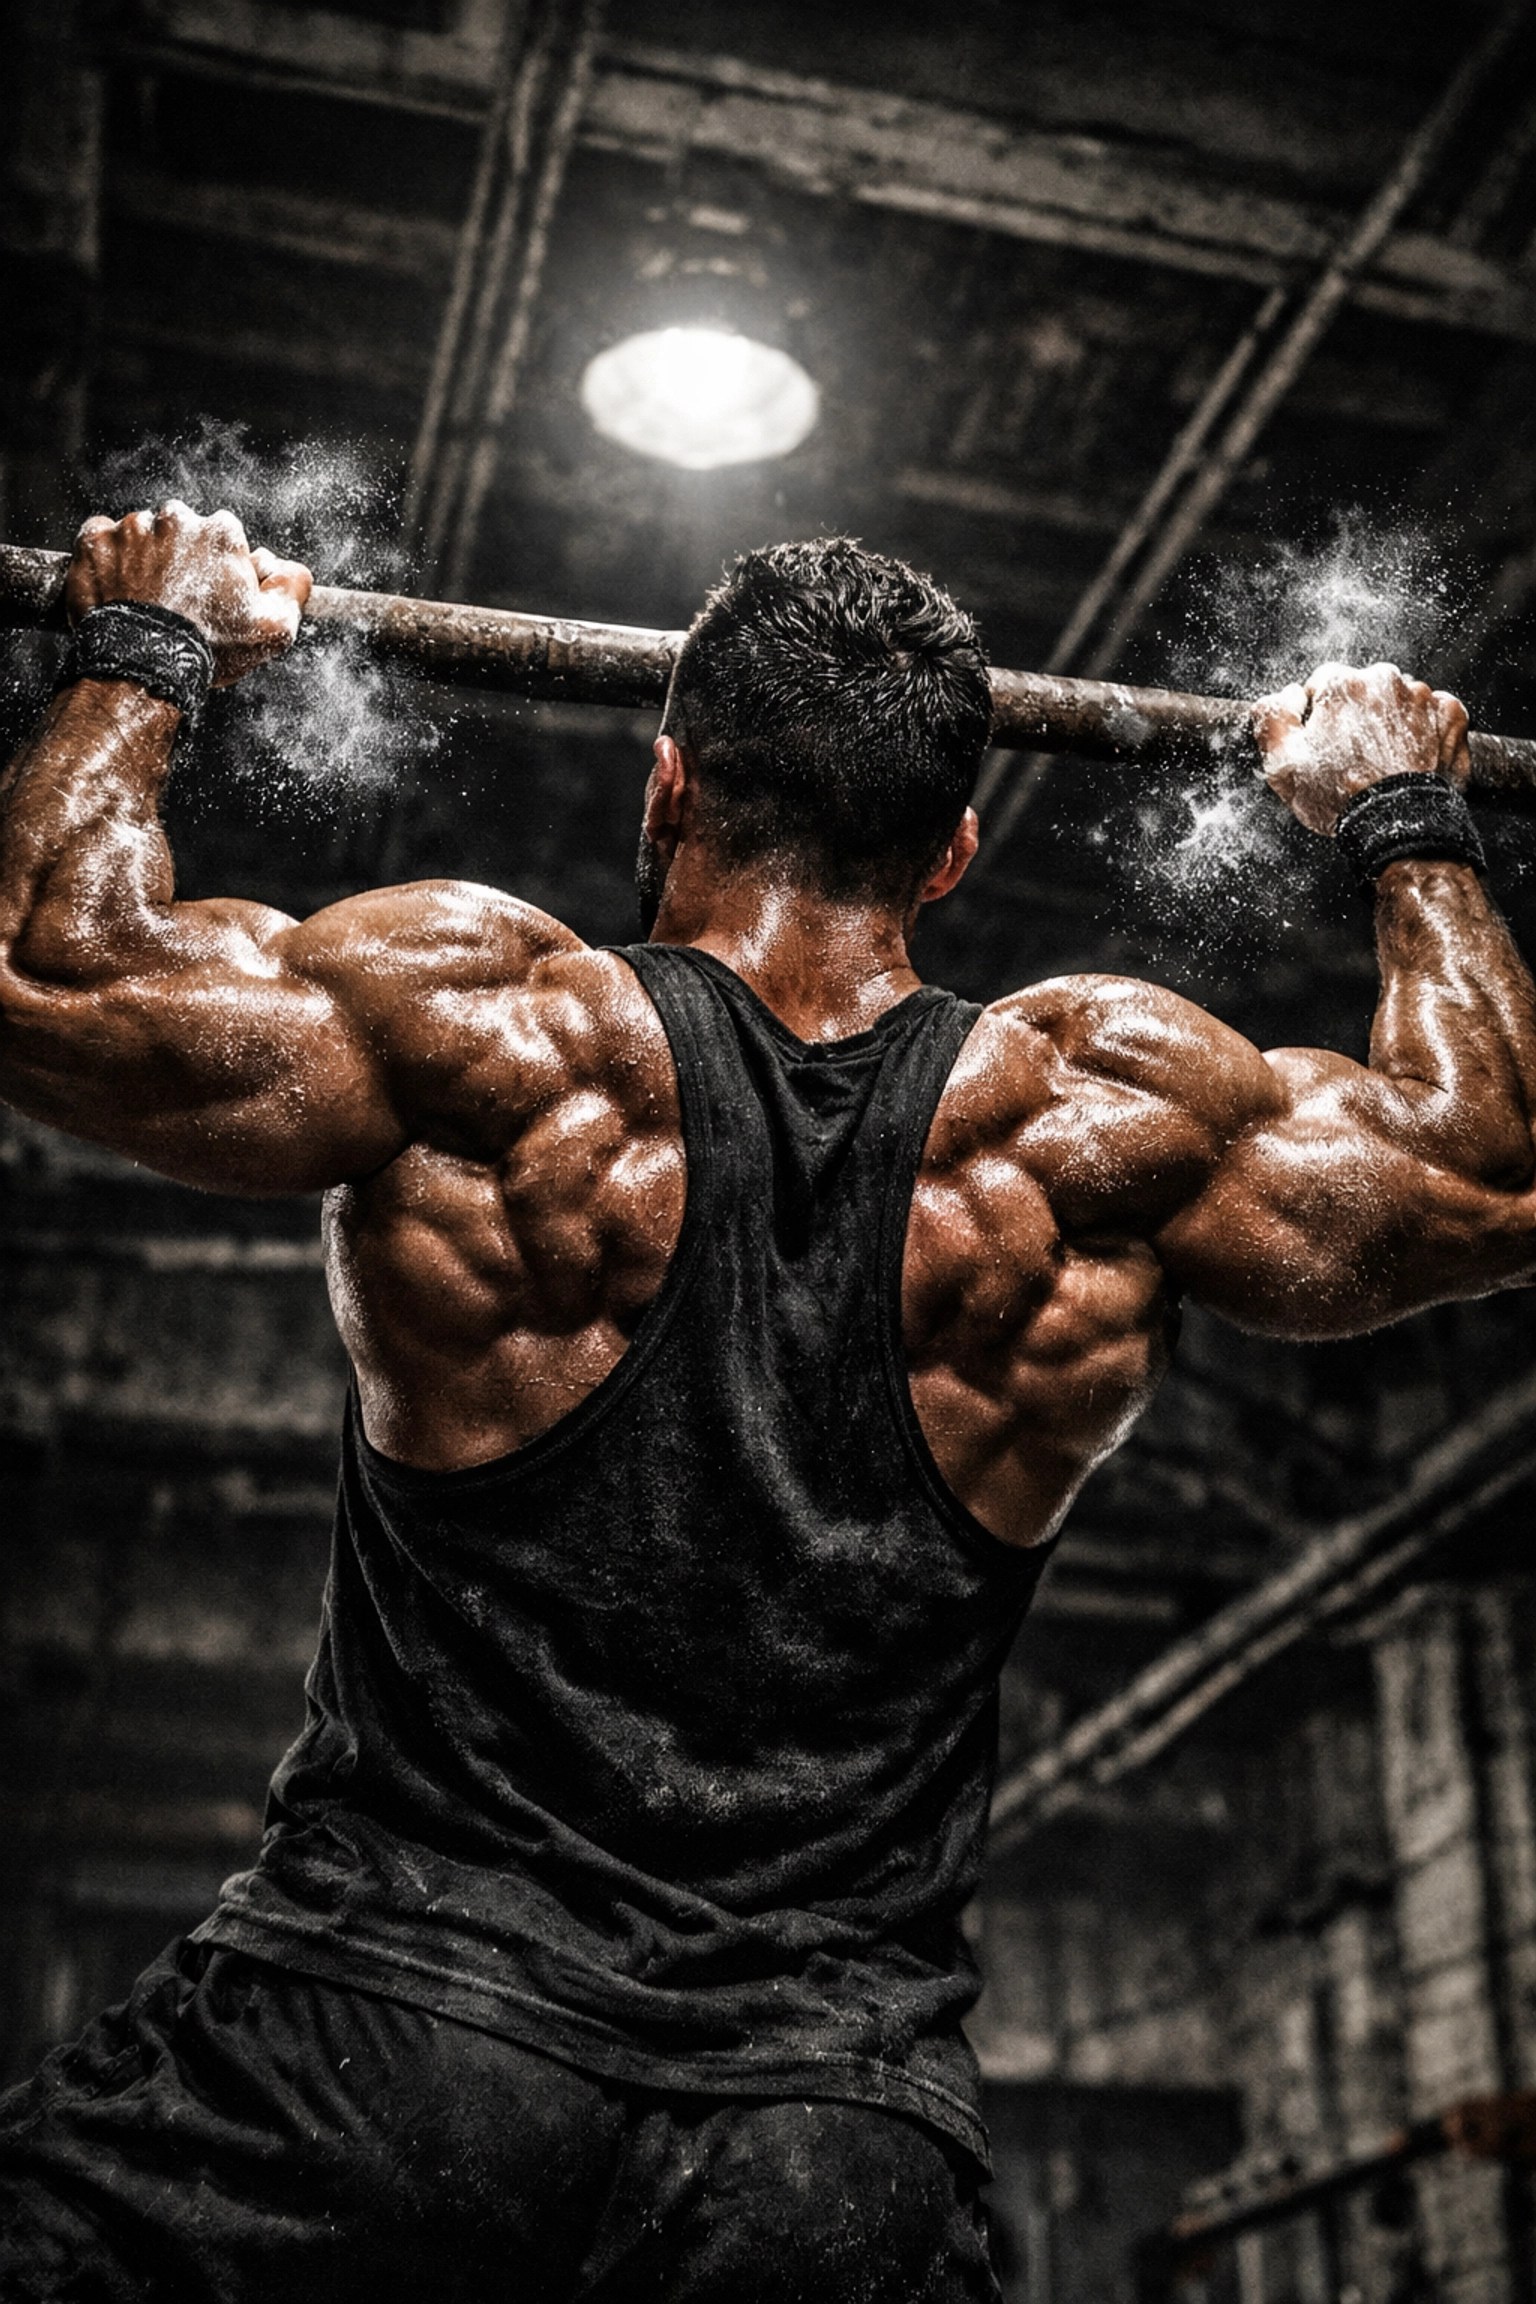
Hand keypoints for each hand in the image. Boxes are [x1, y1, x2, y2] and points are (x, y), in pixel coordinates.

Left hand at [65, 501, 312, 686]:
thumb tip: (290, 568)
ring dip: (145, 560)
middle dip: (182, 559)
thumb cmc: (209, 647)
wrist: (143, 665)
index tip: (214, 597)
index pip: (227, 539)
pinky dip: (107, 559)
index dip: (223, 570)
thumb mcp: (274, 629)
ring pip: (142, 536)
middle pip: (183, 532)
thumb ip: (293, 588)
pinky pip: (100, 539)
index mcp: (220, 532)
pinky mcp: (93, 541)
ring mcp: (131, 528)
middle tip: (179, 601)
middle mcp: (176, 518)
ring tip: (147, 601)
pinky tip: (117, 589)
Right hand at [1253, 660, 1469, 835]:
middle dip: (1355, 716)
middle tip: (1352, 758)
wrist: (1399, 824)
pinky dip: (1423, 732)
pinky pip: (1432, 715)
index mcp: (1344, 683)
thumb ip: (1271, 717)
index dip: (1318, 716)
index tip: (1323, 744)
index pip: (1323, 684)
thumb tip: (1285, 695)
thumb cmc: (1340, 797)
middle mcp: (1387, 680)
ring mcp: (1423, 698)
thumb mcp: (1281, 763)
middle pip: (1363, 690)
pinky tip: (1409, 758)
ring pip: (1397, 702)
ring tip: (1382, 763)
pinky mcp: (1451, 717)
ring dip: (1389, 723)